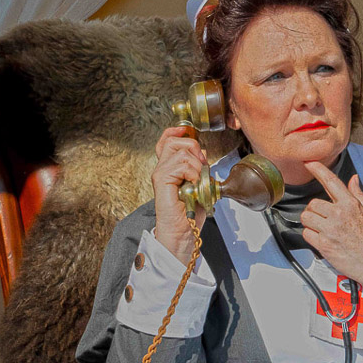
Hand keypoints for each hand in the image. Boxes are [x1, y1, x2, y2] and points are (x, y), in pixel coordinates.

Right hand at [152, 126, 207, 264]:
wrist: (184, 232)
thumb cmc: (190, 212)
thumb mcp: (199, 184)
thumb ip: (198, 167)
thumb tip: (202, 152)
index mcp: (170, 168)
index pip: (167, 141)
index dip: (176, 132)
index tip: (186, 129)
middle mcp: (162, 169)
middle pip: (172, 142)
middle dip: (193, 147)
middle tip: (201, 163)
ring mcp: (160, 175)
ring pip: (180, 153)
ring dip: (196, 165)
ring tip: (197, 180)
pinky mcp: (161, 182)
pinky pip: (179, 166)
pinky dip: (192, 172)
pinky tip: (193, 184)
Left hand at [300, 161, 362, 302]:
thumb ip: (358, 195)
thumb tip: (353, 180)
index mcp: (351, 204)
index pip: (331, 181)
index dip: (317, 169)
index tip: (309, 162)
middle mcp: (339, 215)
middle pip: (312, 203)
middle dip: (315, 211)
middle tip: (324, 218)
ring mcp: (331, 230)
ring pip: (306, 218)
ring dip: (311, 223)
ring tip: (322, 229)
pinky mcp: (324, 245)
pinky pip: (306, 234)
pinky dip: (311, 236)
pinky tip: (322, 239)